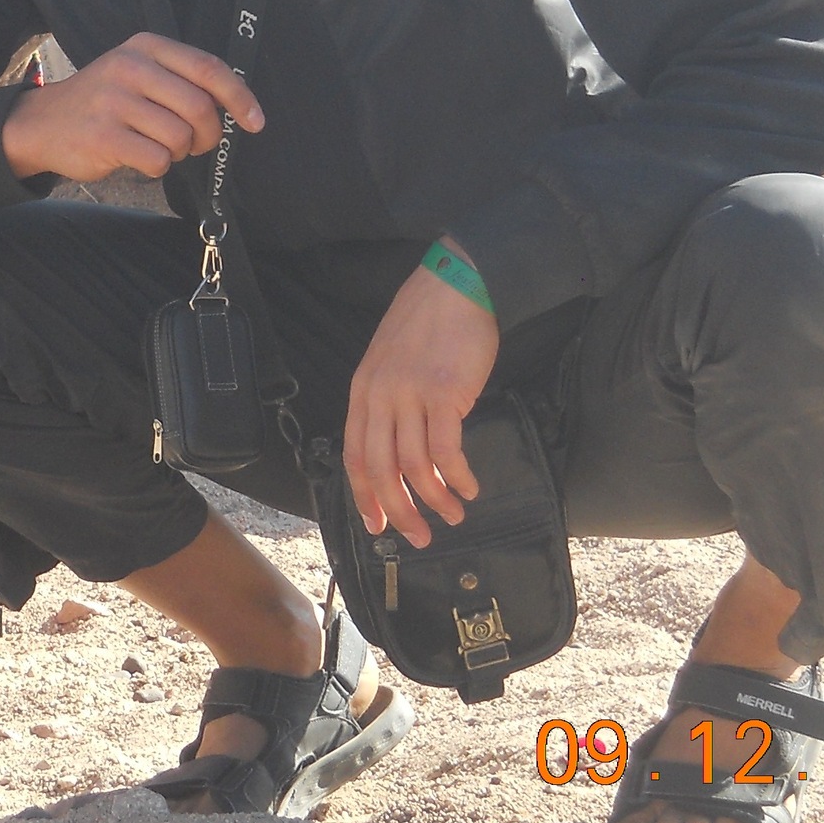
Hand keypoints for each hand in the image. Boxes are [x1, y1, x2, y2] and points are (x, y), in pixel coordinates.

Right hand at [0, 32, 261, 183]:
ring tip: (158, 147)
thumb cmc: (103, 102)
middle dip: (208, 135)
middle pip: (200, 107)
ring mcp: (114, 102)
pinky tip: (139, 157)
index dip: (239, 97)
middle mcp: (130, 67)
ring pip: (181, 138)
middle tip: (195, 144)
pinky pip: (158, 160)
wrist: (42, 123)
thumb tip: (237, 106)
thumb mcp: (136, 72)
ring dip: (179, 153)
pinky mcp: (103, 136)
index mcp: (145, 47)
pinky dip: (157, 167)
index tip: (255, 121)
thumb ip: (180, 80)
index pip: (208, 68)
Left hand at [343, 254, 499, 548]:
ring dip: (434, 499)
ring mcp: (411, 394)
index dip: (365, 495)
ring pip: (414, 465)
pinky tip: (469, 487)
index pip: (354, 455)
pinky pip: (446, 450)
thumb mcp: (391, 360)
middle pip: (380, 468)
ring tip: (453, 515)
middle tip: (418, 537)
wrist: (455, 285)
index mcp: (363, 390)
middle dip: (398, 510)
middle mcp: (380, 394)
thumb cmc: (427, 323)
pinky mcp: (445, 393)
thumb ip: (388, 400)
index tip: (377, 525)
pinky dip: (457, 476)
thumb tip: (398, 447)